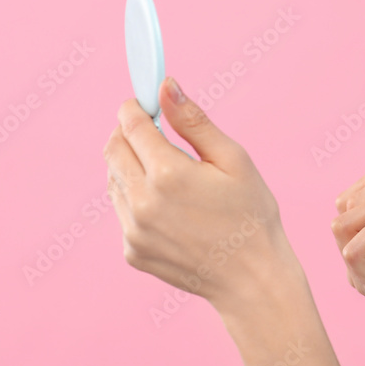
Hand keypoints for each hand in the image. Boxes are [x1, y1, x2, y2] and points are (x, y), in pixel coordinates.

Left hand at [103, 77, 292, 311]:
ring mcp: (133, 230)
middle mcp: (142, 202)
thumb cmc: (251, 215)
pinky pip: (123, 212)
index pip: (131, 125)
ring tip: (169, 174)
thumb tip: (167, 86)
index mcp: (168, 174)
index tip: (145, 102)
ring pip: (114, 181)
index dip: (136, 107)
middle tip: (155, 133)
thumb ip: (194, 122)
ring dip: (132, 167)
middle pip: (113, 150)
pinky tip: (171, 207)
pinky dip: (138, 199)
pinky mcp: (132, 251)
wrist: (252, 279)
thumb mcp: (234, 160)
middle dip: (128, 133)